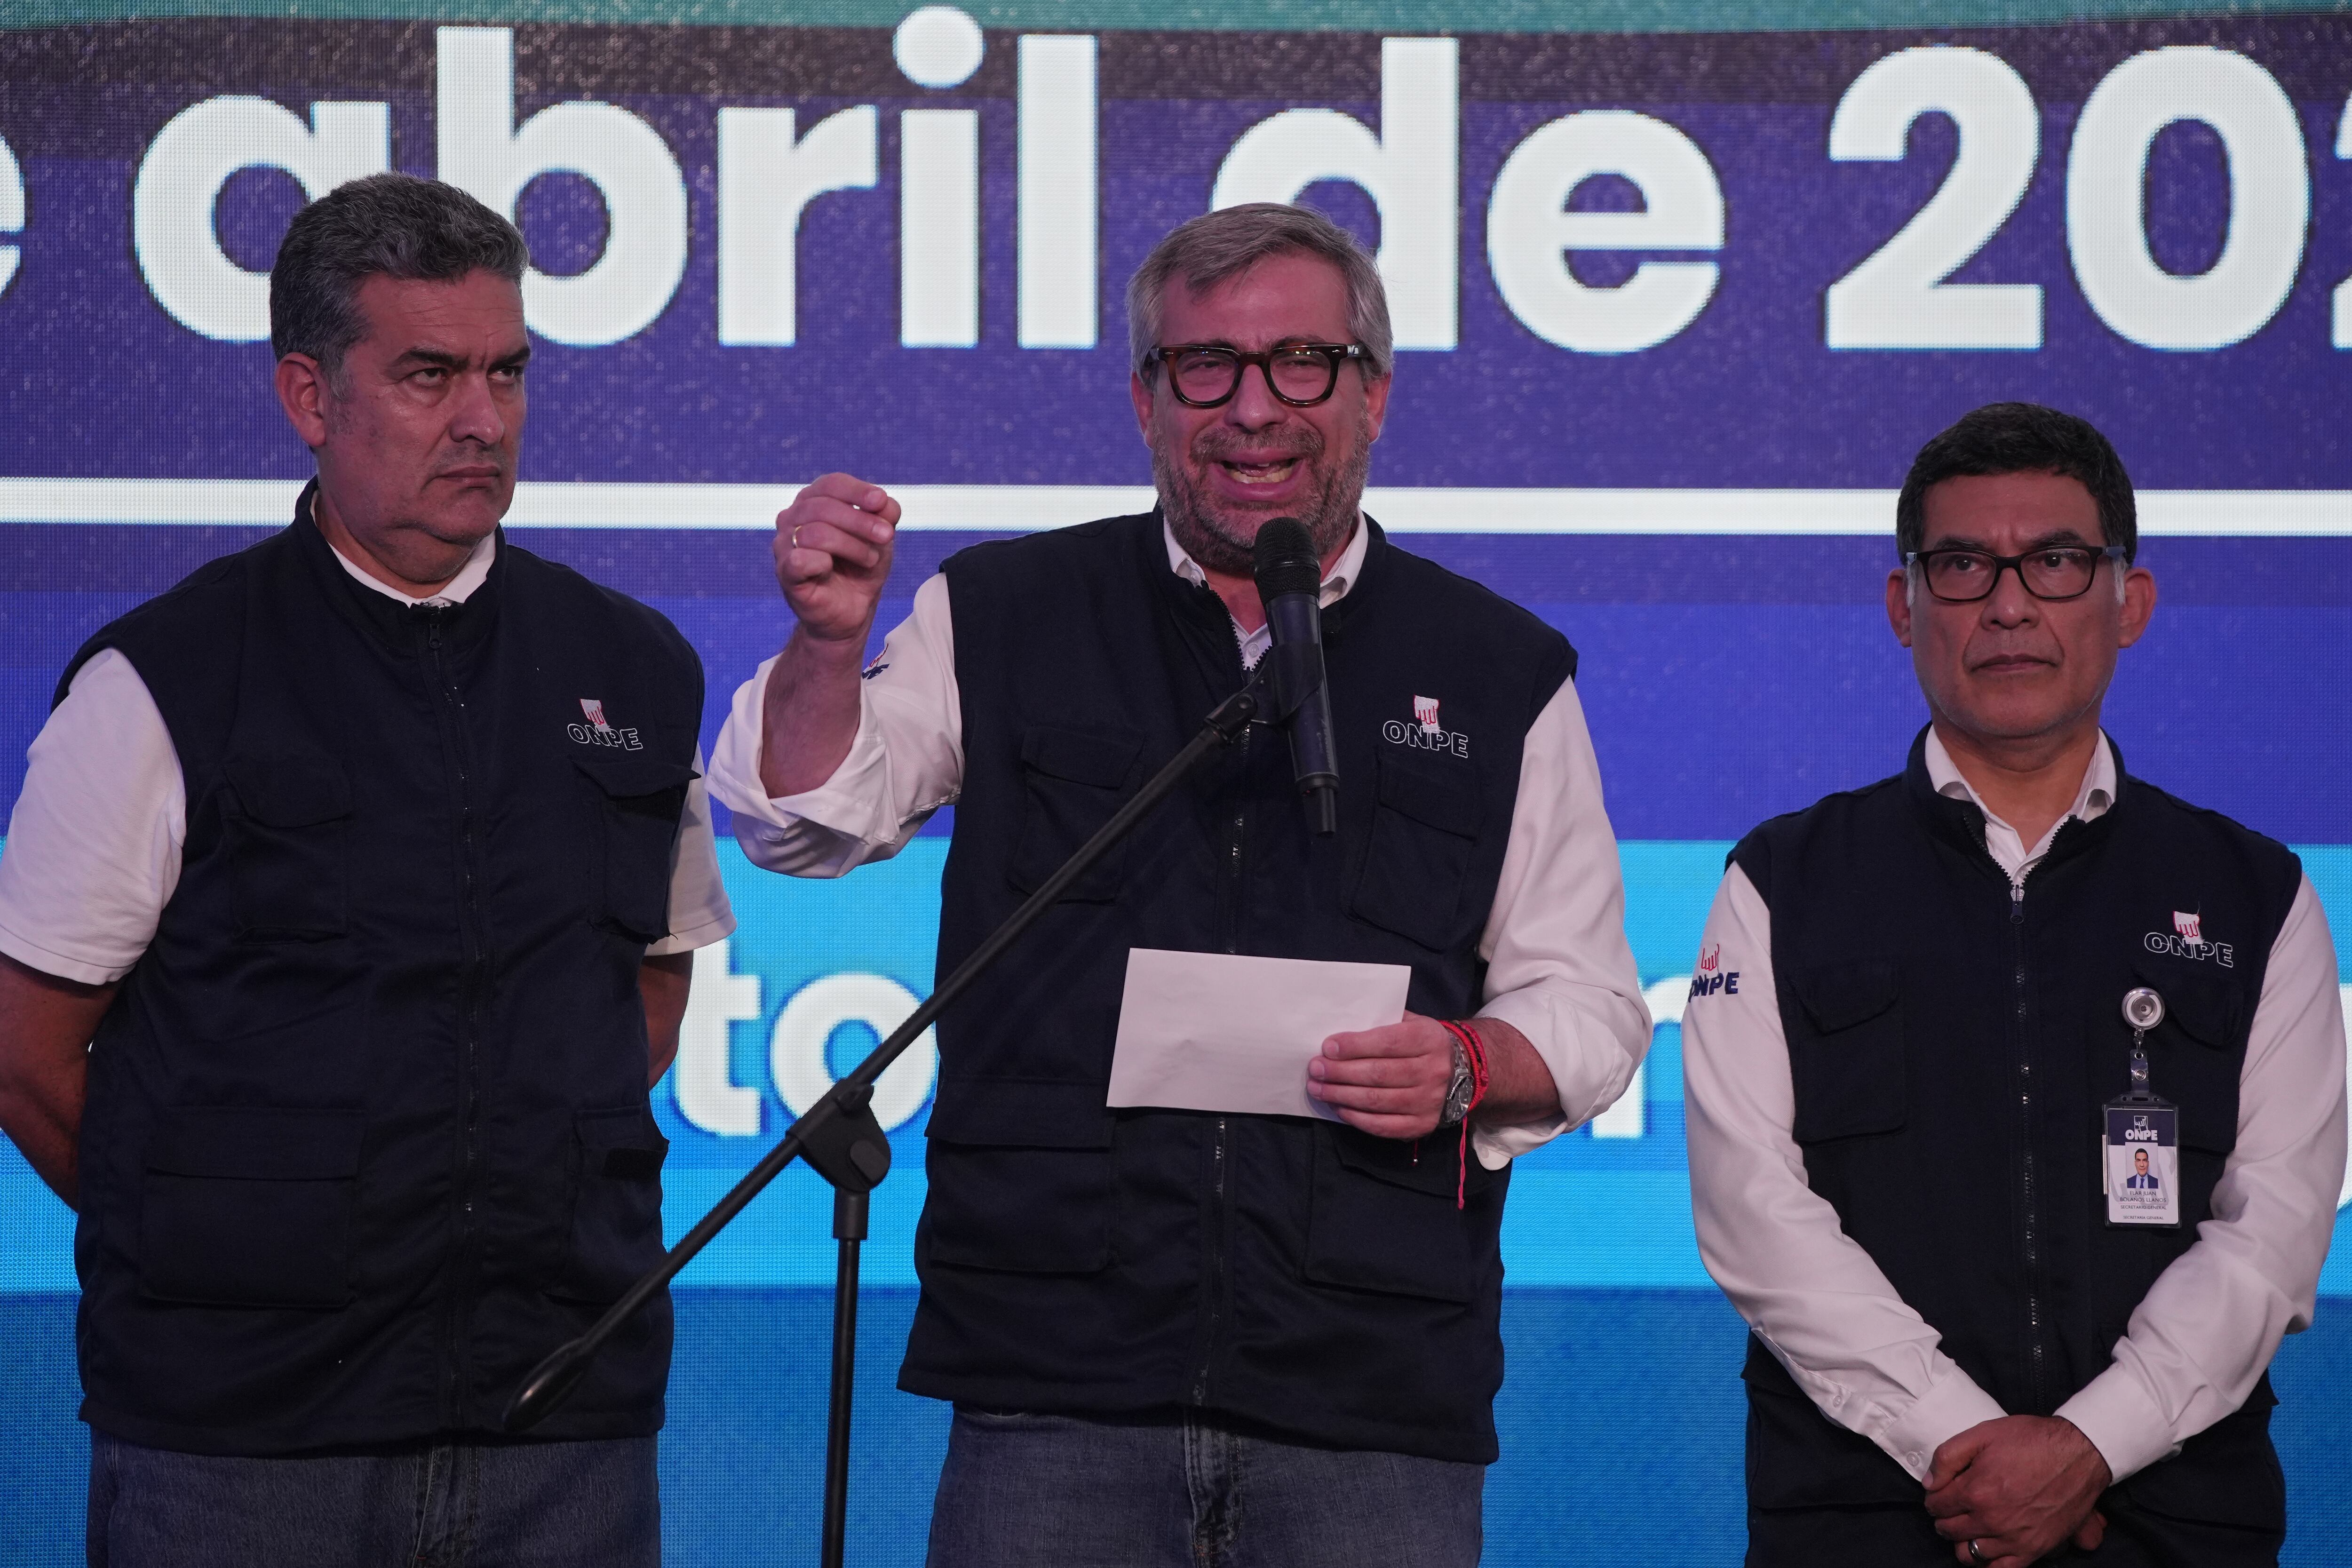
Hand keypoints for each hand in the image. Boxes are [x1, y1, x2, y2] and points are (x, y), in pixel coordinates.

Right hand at [774, 473, 899, 645]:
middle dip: (861, 521)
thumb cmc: (862, 567)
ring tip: (870, 559)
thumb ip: (885, 514)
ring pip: (815, 532)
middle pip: (824, 506)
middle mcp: (793, 518)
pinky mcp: (784, 572)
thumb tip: (882, 501)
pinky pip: (799, 559)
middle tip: (887, 536)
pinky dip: (822, 563)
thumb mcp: (881, 538)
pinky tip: (832, 569)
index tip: (880, 501)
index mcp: (814, 501)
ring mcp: (784, 545)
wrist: (852, 610)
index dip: (857, 491)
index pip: (831, 484)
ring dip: (851, 545)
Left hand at [1307, 1011, 1453, 1138]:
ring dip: (1341, 1095)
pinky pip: (1382, 1125)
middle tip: (1316, 1069)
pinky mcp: (1422, 1125)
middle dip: (1340, 1072)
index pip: (1387, 1043)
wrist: (1458, 1072)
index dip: (1354, 1046)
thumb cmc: (1421, 1043)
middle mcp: (1433, 1071)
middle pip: (1378, 1074)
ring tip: (1318, 1089)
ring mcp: (1429, 1101)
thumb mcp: (1410, 1022)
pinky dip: (1355, 1117)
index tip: (1327, 1048)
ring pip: (1376, 1101)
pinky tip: (1338, 1107)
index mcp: (1429, 1039)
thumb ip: (1381, 1023)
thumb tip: (1339, 1036)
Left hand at [1924, 1415, 2111, 1566]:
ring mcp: (2014, 1538)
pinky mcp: (2034, 1549)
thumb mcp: (1981, 1433)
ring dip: (1962, 1541)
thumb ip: (1947, 1457)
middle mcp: (1992, 1519)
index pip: (1937, 1506)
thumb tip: (1929, 1483)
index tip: (1939, 1494)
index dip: (1934, 1499)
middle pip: (1949, 1530)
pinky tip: (1987, 1547)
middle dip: (1944, 1519)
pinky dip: (1988, 1563)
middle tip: (1951, 1509)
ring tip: (1967, 1527)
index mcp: (1976, 1490)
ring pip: (1969, 1554)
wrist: (2078, 1454)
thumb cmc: (2030, 1440)